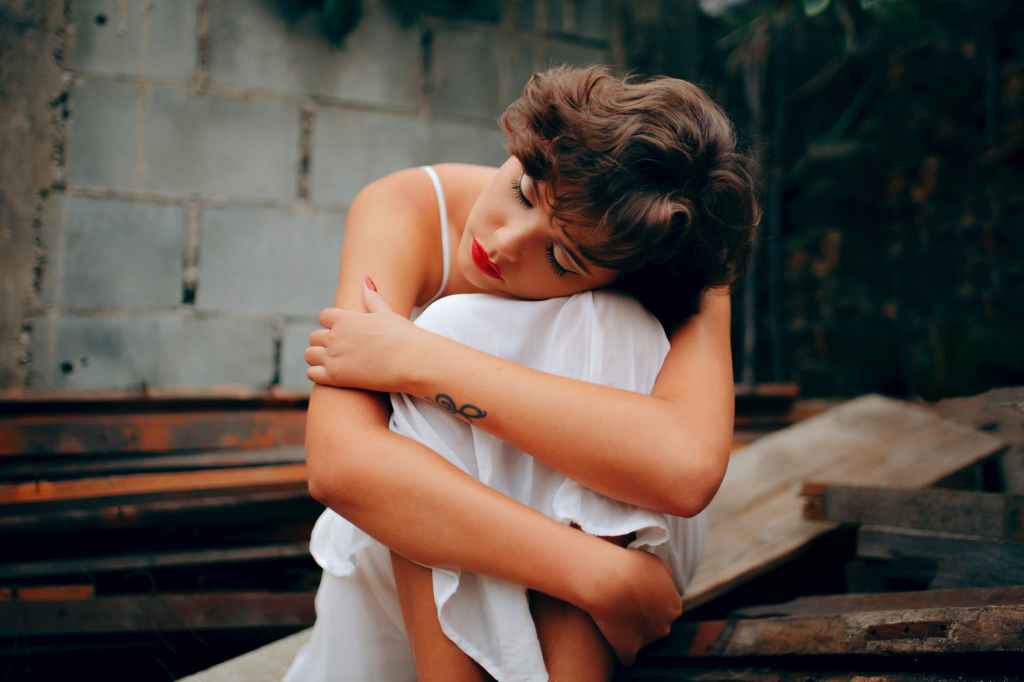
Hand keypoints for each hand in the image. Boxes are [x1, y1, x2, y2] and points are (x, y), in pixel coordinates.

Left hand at [305, 277, 422, 392]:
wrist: (412, 361)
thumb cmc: (404, 337)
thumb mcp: (387, 313)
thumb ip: (372, 297)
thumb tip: (365, 278)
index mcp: (346, 318)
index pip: (324, 317)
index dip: (331, 324)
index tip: (342, 332)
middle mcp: (335, 335)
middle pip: (314, 337)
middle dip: (324, 343)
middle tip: (340, 351)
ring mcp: (333, 356)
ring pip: (309, 355)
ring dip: (318, 358)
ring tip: (334, 363)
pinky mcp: (335, 377)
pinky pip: (312, 374)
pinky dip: (318, 374)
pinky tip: (334, 376)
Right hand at [589, 548, 682, 665]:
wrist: (608, 580)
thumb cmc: (630, 566)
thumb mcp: (655, 563)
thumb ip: (664, 577)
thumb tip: (664, 582)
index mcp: (674, 605)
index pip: (666, 607)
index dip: (651, 599)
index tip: (637, 593)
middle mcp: (664, 625)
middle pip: (657, 624)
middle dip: (645, 617)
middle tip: (625, 602)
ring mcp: (646, 639)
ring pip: (642, 638)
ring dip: (632, 630)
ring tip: (615, 614)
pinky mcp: (628, 650)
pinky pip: (626, 655)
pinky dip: (620, 648)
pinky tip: (612, 636)